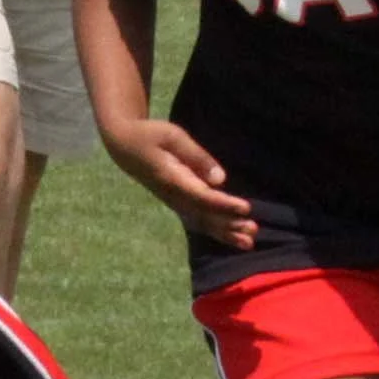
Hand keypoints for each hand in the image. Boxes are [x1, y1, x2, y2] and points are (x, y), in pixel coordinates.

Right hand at [104, 117, 255, 247]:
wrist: (124, 147)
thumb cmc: (150, 136)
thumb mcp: (172, 137)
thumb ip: (196, 156)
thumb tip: (219, 178)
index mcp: (173, 180)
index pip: (203, 197)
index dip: (225, 204)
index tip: (246, 208)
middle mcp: (175, 198)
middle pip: (206, 216)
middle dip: (230, 225)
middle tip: (254, 230)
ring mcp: (175, 203)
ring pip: (203, 223)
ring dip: (226, 234)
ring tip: (249, 242)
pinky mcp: (178, 204)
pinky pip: (199, 222)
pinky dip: (216, 231)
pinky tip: (232, 238)